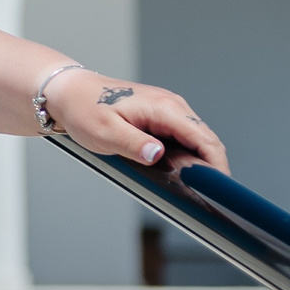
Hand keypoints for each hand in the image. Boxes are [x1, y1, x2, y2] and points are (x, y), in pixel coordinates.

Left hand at [46, 73, 228, 174]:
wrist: (69, 93)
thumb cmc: (84, 109)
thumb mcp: (105, 132)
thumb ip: (134, 145)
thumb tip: (158, 155)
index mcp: (165, 108)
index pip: (206, 139)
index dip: (218, 166)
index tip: (220, 191)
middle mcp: (172, 106)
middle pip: (206, 141)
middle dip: (210, 168)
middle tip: (203, 196)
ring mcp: (168, 111)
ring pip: (196, 141)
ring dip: (196, 164)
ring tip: (187, 187)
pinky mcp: (160, 118)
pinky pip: (182, 139)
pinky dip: (184, 157)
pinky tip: (175, 172)